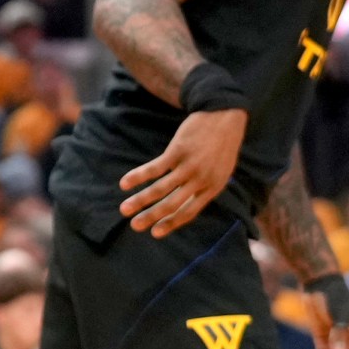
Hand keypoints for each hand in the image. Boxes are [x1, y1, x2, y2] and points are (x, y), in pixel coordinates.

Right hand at [119, 109, 244, 236]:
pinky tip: (125, 183)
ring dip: (140, 200)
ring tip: (124, 210)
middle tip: (134, 226)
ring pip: (161, 189)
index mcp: (212, 187)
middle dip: (151, 216)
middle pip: (172, 204)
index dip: (171, 223)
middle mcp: (201, 180)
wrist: (224, 116)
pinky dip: (138, 176)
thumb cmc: (221, 144)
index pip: (189, 212)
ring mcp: (189, 165)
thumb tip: (186, 202)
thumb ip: (205, 186)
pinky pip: (155, 168)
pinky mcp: (178, 151)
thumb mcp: (221, 170)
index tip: (154, 233)